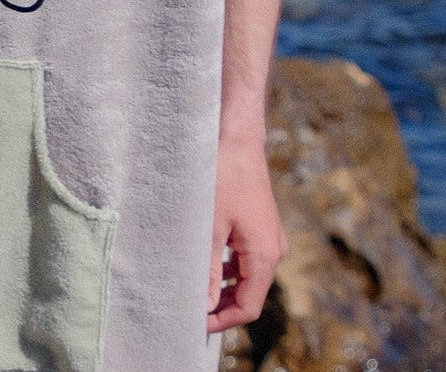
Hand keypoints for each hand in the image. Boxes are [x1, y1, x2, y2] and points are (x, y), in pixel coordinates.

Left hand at [207, 134, 286, 332]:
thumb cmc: (222, 175)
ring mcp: (268, 237)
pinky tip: (203, 263)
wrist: (236, 136)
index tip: (194, 323)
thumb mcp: (210, 224)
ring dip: (222, 286)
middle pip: (249, 294)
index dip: (223, 320)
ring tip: (191, 289)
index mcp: (265, 255)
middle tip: (188, 308)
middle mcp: (273, 250)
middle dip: (221, 305)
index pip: (249, 307)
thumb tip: (204, 304)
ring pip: (245, 276)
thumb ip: (207, 267)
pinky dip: (225, 267)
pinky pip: (244, 258)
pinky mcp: (258, 224)